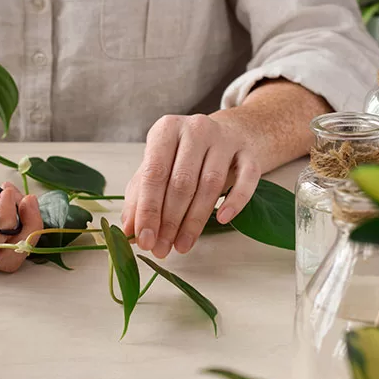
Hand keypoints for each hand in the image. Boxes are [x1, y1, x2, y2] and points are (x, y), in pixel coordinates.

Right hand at [0, 142, 42, 271]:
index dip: (6, 225)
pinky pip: (2, 236)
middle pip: (4, 258)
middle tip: (26, 197)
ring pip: (8, 249)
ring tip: (13, 189)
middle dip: (26, 231)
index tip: (5, 192)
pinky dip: (16, 217)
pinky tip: (8, 192)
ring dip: (23, 223)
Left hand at [122, 114, 260, 257]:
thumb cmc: (182, 156)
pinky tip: (222, 219)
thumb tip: (129, 230)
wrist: (224, 135)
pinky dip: (235, 201)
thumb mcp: (156, 169)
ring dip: (195, 220)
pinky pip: (246, 179)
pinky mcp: (249, 152)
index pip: (154, 173)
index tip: (144, 239)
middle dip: (170, 221)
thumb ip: (140, 197)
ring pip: (210, 184)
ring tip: (182, 245)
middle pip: (182, 182)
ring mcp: (225, 139)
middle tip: (162, 249)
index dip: (148, 210)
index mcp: (166, 129)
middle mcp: (196, 129)